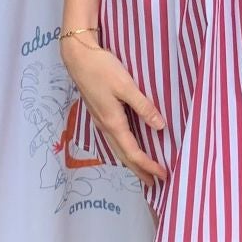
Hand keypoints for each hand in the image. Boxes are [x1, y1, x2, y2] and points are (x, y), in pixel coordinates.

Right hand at [61, 37, 167, 182]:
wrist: (78, 57)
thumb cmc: (102, 69)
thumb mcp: (126, 86)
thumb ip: (143, 106)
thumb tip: (160, 126)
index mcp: (113, 122)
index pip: (133, 152)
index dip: (149, 165)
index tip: (163, 175)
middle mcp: (105, 126)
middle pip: (123, 156)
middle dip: (139, 171)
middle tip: (154, 183)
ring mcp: (100, 120)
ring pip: (117, 149)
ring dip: (131, 162)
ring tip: (144, 170)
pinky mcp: (99, 113)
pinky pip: (114, 139)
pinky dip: (124, 149)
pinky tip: (129, 146)